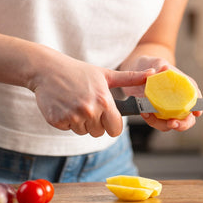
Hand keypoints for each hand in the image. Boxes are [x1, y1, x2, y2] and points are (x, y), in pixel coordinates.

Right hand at [31, 52, 149, 137]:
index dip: (111, 123)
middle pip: (98, 133)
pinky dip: (66, 120)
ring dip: (80, 122)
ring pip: (83, 132)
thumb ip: (130, 78)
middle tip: (86, 103)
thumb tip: (154, 73)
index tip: (104, 113)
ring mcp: (72, 116)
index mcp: (103, 100)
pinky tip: (64, 105)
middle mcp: (89, 110)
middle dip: (94, 122)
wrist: (48, 69)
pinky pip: (68, 129)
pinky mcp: (57, 121)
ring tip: (74, 102)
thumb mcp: (106, 74)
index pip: (115, 130)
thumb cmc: (79, 71)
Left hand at [124, 56, 202, 131]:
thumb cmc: (154, 65)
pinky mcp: (156, 113)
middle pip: (188, 118)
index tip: (196, 112)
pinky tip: (144, 112)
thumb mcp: (157, 63)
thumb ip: (160, 66)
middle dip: (183, 124)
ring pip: (172, 123)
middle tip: (173, 123)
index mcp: (185, 87)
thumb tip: (164, 68)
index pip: (195, 97)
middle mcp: (179, 101)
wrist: (139, 69)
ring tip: (152, 117)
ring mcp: (168, 109)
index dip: (198, 106)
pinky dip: (151, 120)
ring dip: (165, 125)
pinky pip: (157, 121)